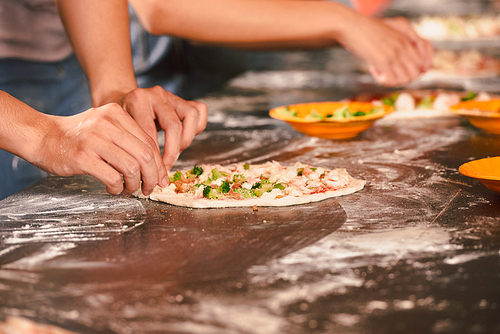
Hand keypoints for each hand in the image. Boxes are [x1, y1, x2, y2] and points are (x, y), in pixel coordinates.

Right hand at [33, 103, 167, 195]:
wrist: (42, 136)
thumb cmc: (77, 137)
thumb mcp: (105, 126)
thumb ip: (128, 139)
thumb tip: (155, 165)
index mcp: (116, 113)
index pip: (149, 141)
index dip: (159, 163)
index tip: (161, 177)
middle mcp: (107, 123)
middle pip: (145, 155)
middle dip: (153, 176)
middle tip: (151, 188)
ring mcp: (94, 140)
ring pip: (132, 168)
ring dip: (135, 184)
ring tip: (131, 190)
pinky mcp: (83, 157)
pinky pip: (112, 177)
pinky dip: (117, 188)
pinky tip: (114, 190)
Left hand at [119, 86, 207, 170]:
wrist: (122, 100)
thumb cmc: (120, 119)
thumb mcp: (118, 129)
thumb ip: (129, 144)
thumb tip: (141, 173)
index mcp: (138, 100)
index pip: (150, 133)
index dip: (154, 157)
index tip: (153, 172)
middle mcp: (156, 94)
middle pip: (174, 125)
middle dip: (172, 152)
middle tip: (166, 167)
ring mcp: (171, 95)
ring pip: (192, 115)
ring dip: (186, 139)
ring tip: (176, 152)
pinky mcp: (183, 99)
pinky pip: (200, 111)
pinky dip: (197, 127)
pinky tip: (184, 139)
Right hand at [337, 13, 433, 85]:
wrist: (349, 24)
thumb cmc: (364, 29)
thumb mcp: (388, 29)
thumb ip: (400, 38)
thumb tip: (405, 57)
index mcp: (406, 34)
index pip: (428, 53)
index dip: (420, 67)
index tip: (406, 71)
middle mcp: (403, 43)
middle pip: (417, 71)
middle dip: (404, 77)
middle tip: (389, 73)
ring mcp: (394, 52)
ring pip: (405, 79)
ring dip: (393, 81)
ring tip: (381, 73)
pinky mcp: (383, 60)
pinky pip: (391, 80)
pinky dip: (383, 81)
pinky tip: (373, 71)